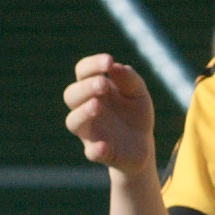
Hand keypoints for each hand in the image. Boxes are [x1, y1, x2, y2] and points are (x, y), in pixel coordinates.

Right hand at [65, 54, 157, 174]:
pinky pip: (91, 152)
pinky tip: (104, 145)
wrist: (143, 145)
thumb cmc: (135, 113)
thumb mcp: (138, 92)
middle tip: (103, 84)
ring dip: (83, 112)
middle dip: (86, 88)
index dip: (91, 65)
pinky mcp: (99, 152)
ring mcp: (90, 131)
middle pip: (71, 95)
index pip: (82, 72)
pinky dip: (96, 149)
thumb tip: (115, 66)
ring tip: (96, 105)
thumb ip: (129, 79)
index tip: (108, 61)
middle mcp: (86, 109)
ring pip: (73, 122)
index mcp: (94, 90)